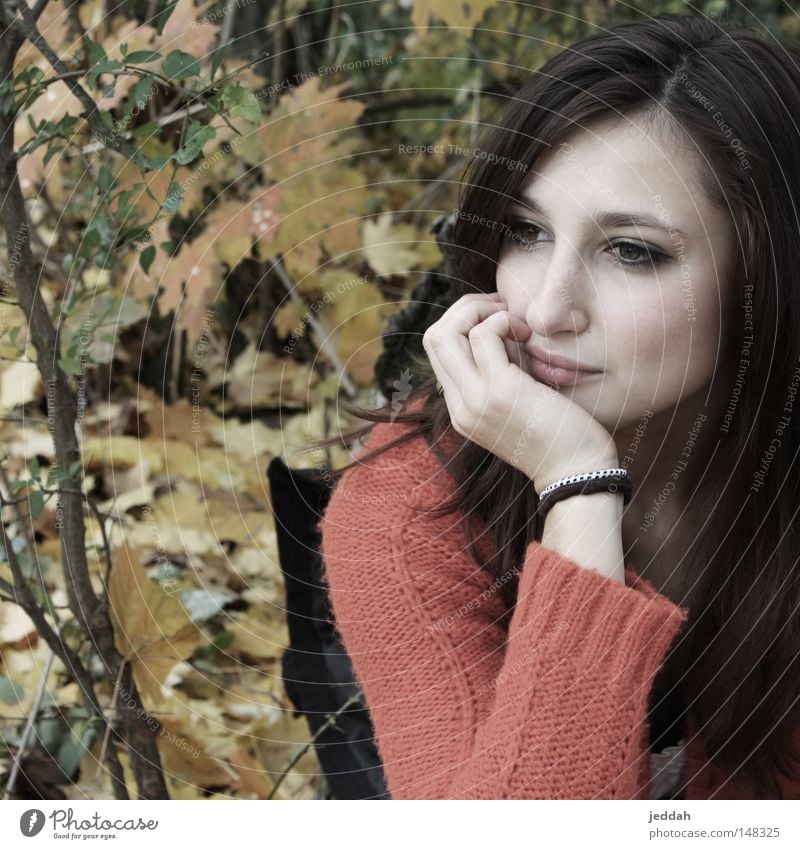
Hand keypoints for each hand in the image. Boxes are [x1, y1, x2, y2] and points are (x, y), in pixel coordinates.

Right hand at [422, 292, 618, 490]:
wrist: (577, 471)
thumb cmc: (559, 433)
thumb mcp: (519, 399)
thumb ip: (502, 370)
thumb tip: (499, 328)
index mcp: (461, 409)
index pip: (437, 351)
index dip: (462, 323)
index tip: (497, 318)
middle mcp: (461, 406)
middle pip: (433, 337)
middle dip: (466, 310)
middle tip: (502, 309)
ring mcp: (476, 399)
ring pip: (448, 332)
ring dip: (484, 312)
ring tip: (519, 324)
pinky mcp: (500, 391)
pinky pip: (484, 335)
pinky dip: (503, 321)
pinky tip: (528, 334)